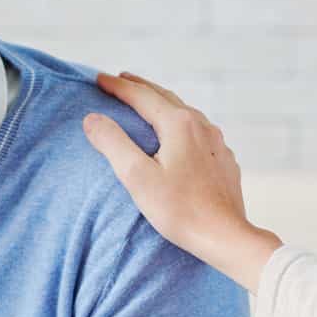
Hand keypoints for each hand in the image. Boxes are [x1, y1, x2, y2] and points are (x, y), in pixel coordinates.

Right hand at [84, 73, 282, 292]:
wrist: (225, 236)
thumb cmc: (180, 211)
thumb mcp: (137, 177)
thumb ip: (113, 143)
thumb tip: (92, 118)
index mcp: (179, 124)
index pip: (141, 96)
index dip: (117, 87)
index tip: (99, 79)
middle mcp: (202, 126)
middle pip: (165, 97)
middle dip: (141, 87)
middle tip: (121, 80)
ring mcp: (217, 143)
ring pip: (185, 113)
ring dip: (162, 103)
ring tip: (148, 102)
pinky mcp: (224, 161)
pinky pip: (199, 132)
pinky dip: (181, 124)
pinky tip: (181, 135)